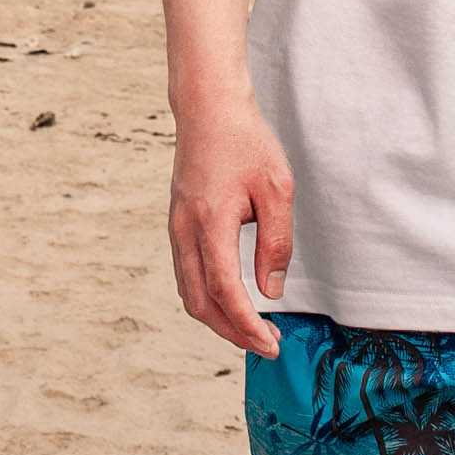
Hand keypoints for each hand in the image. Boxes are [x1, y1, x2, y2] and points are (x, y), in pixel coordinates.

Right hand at [168, 98, 292, 358]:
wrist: (209, 109)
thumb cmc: (246, 142)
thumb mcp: (277, 189)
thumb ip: (276, 243)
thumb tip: (270, 291)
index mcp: (211, 222)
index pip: (225, 290)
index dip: (247, 325)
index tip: (270, 344)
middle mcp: (185, 230)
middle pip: (200, 302)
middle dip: (232, 332)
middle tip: (266, 344)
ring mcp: (176, 227)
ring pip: (188, 292)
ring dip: (218, 317)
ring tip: (251, 328)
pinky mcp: (177, 224)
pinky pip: (186, 273)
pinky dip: (207, 296)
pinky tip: (231, 299)